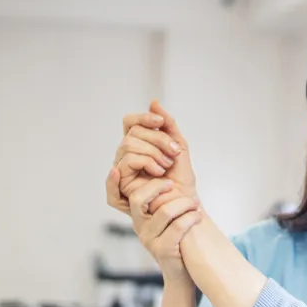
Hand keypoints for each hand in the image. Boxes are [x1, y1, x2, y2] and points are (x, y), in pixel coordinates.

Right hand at [106, 100, 196, 214]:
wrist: (184, 204)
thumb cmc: (181, 180)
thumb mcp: (179, 146)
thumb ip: (168, 124)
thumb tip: (154, 102)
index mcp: (139, 145)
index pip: (130, 123)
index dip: (143, 118)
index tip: (161, 123)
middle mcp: (127, 156)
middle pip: (132, 133)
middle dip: (156, 139)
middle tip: (174, 153)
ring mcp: (123, 170)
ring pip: (128, 145)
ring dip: (153, 153)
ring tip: (166, 166)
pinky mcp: (122, 184)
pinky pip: (125, 163)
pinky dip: (145, 163)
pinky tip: (157, 171)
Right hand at [111, 176, 202, 282]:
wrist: (185, 272)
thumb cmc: (181, 237)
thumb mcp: (172, 214)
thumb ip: (169, 193)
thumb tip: (176, 158)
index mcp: (139, 214)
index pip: (124, 193)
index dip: (115, 181)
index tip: (128, 166)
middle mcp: (139, 226)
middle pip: (138, 198)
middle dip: (158, 186)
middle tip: (174, 183)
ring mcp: (149, 239)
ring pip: (164, 211)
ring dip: (185, 203)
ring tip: (196, 204)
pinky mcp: (162, 250)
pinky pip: (177, 227)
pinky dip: (191, 218)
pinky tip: (198, 217)